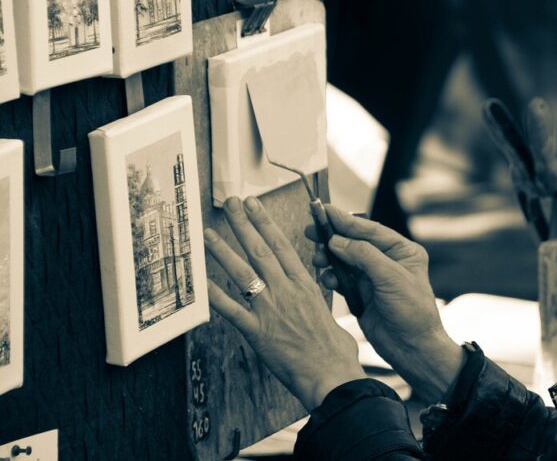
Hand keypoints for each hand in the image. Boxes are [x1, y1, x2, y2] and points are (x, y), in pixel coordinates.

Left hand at [205, 196, 367, 411]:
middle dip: (243, 224)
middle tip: (230, 205)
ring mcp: (270, 309)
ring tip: (209, 234)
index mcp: (304, 285)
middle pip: (260, 250)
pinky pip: (231, 309)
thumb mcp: (327, 312)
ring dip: (223, 252)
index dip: (265, 222)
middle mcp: (286, 291)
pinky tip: (203, 281)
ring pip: (243, 274)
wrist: (331, 373)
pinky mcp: (257, 332)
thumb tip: (306, 295)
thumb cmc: (334, 349)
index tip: (254, 205)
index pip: (281, 245)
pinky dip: (216, 294)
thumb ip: (311, 299)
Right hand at [308, 208, 463, 400]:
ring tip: (316, 256)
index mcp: (403, 251)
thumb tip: (338, 241)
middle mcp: (388, 261)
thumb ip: (365, 256)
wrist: (412, 348)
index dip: (346, 220)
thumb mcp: (391, 278)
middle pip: (356, 242)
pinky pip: (342, 279)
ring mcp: (374, 278)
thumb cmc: (413, 312)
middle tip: (311, 230)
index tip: (325, 211)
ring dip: (330, 257)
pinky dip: (332, 276)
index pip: (371, 230)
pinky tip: (324, 276)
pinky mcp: (363, 294)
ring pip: (346, 260)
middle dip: (334, 237)